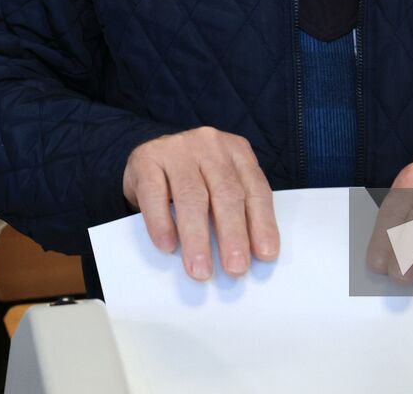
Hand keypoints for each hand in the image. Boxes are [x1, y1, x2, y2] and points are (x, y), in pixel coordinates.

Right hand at [121, 127, 277, 281]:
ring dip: (197, 237)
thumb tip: (248, 254)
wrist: (150, 156)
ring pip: (191, 196)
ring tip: (200, 268)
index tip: (265, 254)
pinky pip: (155, 194)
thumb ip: (235, 208)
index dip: (262, 223)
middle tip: (235, 267)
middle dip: (233, 234)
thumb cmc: (193, 176)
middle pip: (226, 193)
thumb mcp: (220, 182)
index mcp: (237, 151)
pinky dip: (161, 223)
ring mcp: (177, 149)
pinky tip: (168, 245)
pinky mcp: (146, 159)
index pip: (255, 189)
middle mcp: (210, 145)